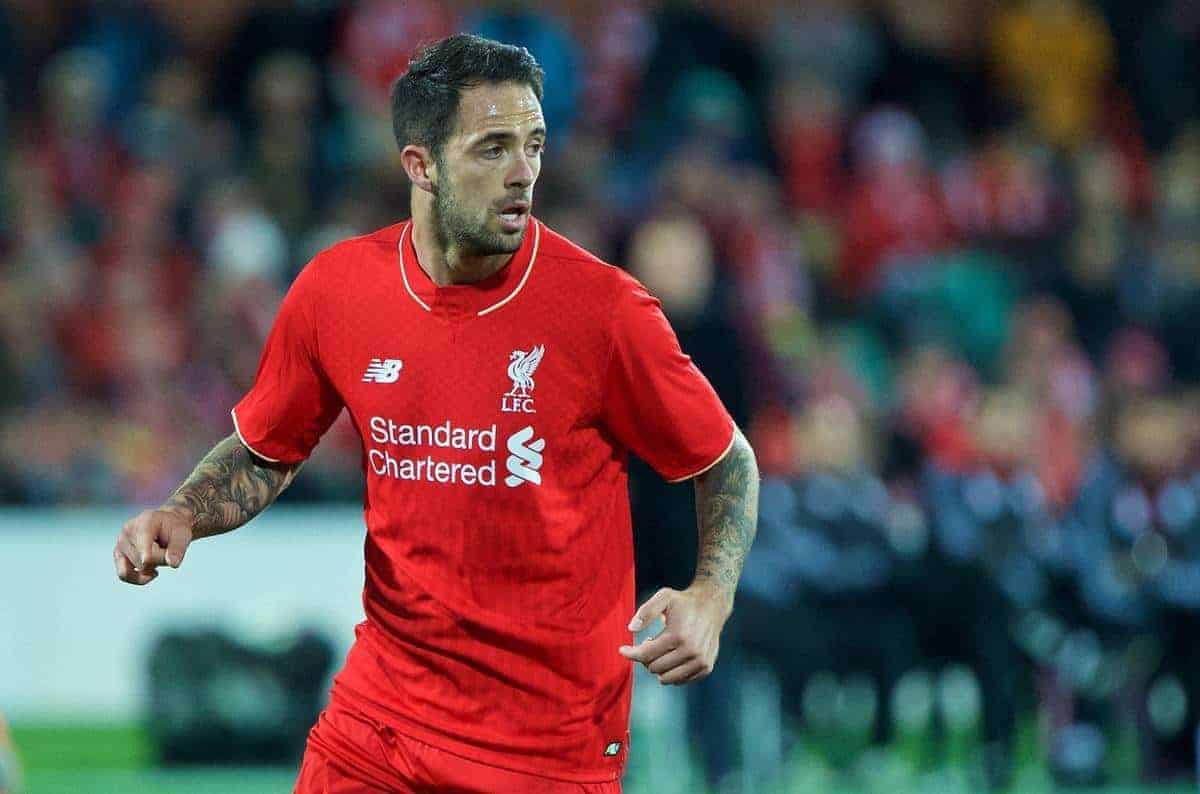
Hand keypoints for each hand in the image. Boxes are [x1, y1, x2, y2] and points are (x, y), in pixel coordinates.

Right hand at [113, 507, 193, 585]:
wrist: (166, 526)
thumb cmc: (175, 529)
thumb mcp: (183, 534)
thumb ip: (179, 548)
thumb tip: (173, 563)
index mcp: (146, 520)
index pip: (143, 538)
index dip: (144, 551)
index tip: (146, 561)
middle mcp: (128, 530)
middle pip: (144, 559)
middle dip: (160, 560)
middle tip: (167, 549)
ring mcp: (121, 543)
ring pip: (137, 568)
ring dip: (151, 568)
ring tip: (158, 555)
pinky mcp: (118, 554)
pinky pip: (124, 575)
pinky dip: (139, 578)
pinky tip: (152, 572)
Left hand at [618, 584, 732, 684]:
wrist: (712, 606)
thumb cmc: (684, 602)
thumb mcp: (664, 597)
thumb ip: (646, 611)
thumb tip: (631, 629)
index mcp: (677, 635)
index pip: (646, 654)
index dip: (631, 653)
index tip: (622, 650)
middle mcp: (691, 651)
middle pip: (654, 668)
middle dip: (646, 657)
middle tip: (650, 642)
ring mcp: (700, 661)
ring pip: (666, 679)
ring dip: (658, 667)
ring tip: (661, 650)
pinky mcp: (706, 668)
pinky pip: (680, 681)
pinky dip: (672, 673)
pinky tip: (672, 657)